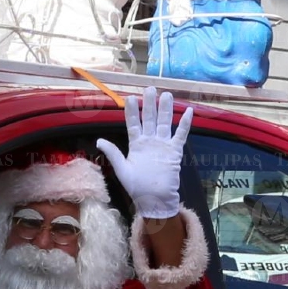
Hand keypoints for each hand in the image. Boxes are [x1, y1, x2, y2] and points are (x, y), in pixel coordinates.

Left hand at [96, 86, 192, 218]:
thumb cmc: (137, 187)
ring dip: (165, 109)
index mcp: (136, 145)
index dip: (131, 111)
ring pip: (164, 123)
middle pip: (149, 119)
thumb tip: (99, 140)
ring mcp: (163, 145)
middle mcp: (149, 141)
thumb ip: (113, 153)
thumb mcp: (122, 170)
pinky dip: (184, 123)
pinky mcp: (174, 151)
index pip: (133, 123)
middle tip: (150, 88)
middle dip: (149, 104)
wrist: (155, 199)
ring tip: (166, 94)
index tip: (129, 97)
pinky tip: (187, 111)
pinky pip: (180, 135)